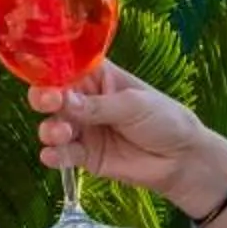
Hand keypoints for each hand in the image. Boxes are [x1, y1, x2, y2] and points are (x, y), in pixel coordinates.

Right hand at [32, 63, 226, 214]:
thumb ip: (99, 106)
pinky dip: (54, 155)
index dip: (52, 71)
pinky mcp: (85, 157)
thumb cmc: (164, 119)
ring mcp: (84, 130)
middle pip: (52, 96)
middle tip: (50, 103)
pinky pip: (63, 155)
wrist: (182, 159)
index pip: (67, 68)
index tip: (47, 78)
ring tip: (63, 133)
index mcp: (98, 77)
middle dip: (44, 99)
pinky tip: (53, 155)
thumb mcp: (134, 105)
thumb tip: (64, 101)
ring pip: (53, 126)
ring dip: (51, 129)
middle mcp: (85, 101)